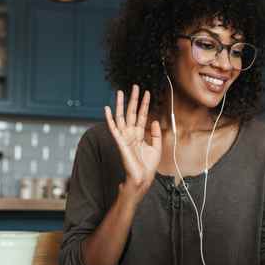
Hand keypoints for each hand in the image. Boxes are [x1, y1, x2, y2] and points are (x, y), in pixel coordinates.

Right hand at [105, 85, 161, 200]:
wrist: (143, 178)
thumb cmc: (148, 166)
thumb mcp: (157, 147)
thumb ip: (155, 134)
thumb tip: (154, 121)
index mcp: (139, 134)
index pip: (141, 115)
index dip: (144, 104)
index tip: (147, 93)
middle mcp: (131, 133)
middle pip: (131, 112)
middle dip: (133, 99)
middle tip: (134, 86)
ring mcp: (125, 137)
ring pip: (121, 117)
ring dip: (120, 104)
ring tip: (120, 92)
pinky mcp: (120, 142)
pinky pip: (113, 128)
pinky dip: (109, 118)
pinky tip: (107, 109)